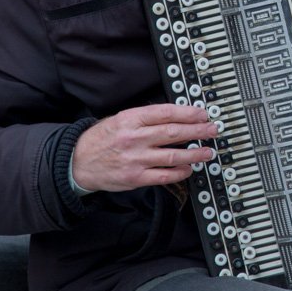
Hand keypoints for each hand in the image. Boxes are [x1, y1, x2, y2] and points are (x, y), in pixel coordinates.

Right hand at [72, 103, 219, 192]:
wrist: (78, 162)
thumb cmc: (102, 139)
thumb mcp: (120, 119)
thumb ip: (146, 117)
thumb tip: (177, 115)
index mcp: (131, 119)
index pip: (165, 113)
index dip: (188, 112)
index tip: (202, 113)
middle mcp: (134, 138)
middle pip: (173, 133)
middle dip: (197, 131)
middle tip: (212, 130)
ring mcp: (136, 159)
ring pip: (173, 156)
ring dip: (195, 154)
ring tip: (208, 152)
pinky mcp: (135, 178)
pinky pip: (164, 176)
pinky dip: (180, 173)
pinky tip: (189, 169)